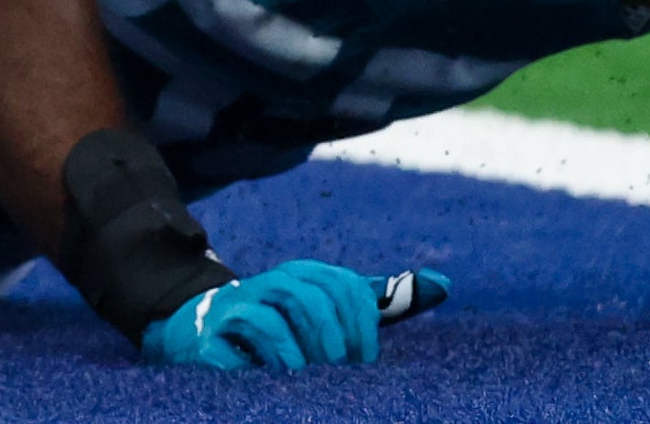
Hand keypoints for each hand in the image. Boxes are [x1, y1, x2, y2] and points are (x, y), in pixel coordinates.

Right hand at [141, 262, 440, 369]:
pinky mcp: (213, 331)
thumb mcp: (331, 312)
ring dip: (305, 343)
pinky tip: (287, 374)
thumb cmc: (284, 329)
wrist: (205, 336)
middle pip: (311, 291)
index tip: (365, 359)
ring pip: (277, 306)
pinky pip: (247, 330)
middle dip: (333, 333)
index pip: (345, 284)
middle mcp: (271, 282)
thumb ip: (381, 302)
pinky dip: (274, 353)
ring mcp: (239, 304)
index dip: (363, 323)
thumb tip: (444, 284)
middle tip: (341, 367)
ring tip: (315, 371)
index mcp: (303, 276)